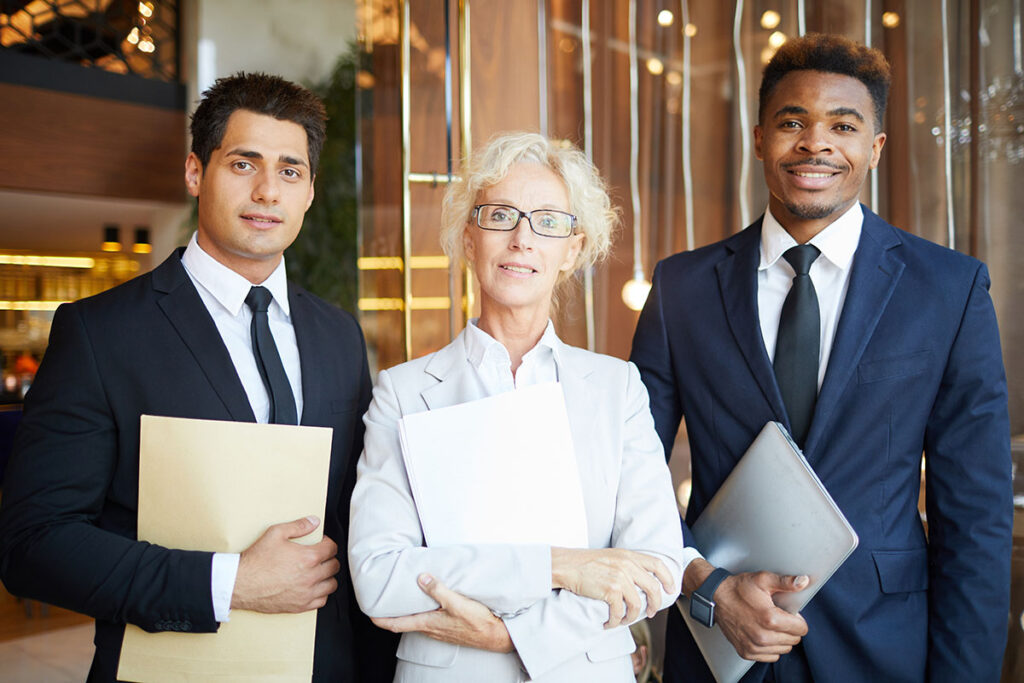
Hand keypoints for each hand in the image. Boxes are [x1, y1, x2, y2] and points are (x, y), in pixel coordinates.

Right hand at [231, 516, 339, 613]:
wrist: (241, 583)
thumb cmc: (256, 560)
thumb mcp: (275, 533)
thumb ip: (298, 526)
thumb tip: (314, 521)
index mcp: (308, 557)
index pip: (332, 549)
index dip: (328, 543)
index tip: (323, 544)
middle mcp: (311, 576)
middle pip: (334, 566)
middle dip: (329, 558)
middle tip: (321, 557)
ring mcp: (306, 593)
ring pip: (331, 584)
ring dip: (328, 577)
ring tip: (319, 572)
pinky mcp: (300, 606)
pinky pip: (322, 601)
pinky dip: (321, 594)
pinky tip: (314, 587)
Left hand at [371, 574, 512, 652]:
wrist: (495, 636)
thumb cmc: (477, 622)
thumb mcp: (457, 602)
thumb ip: (438, 590)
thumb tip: (421, 578)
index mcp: (427, 623)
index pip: (396, 624)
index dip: (380, 619)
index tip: (369, 613)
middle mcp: (430, 629)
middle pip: (404, 623)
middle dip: (391, 614)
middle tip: (383, 602)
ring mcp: (439, 631)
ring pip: (416, 622)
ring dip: (407, 613)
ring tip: (402, 600)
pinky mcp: (448, 630)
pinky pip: (428, 622)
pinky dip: (421, 614)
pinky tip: (427, 605)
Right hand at [550, 547, 674, 627]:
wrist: (566, 565)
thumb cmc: (585, 563)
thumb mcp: (611, 557)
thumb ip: (627, 564)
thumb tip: (641, 582)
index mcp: (628, 555)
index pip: (657, 564)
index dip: (667, 578)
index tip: (669, 589)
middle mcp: (627, 565)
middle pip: (653, 588)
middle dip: (655, 604)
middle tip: (650, 613)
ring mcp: (620, 577)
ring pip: (637, 605)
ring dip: (632, 617)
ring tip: (623, 620)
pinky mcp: (610, 590)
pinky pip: (619, 612)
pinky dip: (615, 622)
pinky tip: (609, 622)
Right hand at [684, 559, 807, 661]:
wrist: (716, 598)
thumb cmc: (739, 588)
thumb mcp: (763, 579)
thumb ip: (786, 582)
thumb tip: (803, 582)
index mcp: (770, 619)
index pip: (801, 629)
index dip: (798, 619)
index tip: (789, 613)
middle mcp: (762, 636)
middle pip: (794, 640)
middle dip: (790, 628)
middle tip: (778, 617)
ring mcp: (754, 646)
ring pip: (783, 649)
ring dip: (781, 639)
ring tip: (770, 625)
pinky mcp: (746, 652)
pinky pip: (770, 656)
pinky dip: (770, 647)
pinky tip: (763, 634)